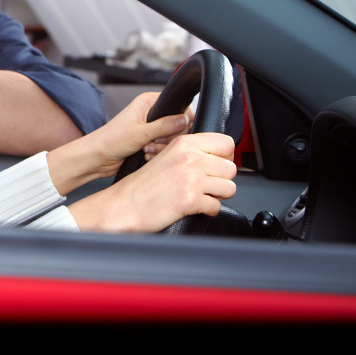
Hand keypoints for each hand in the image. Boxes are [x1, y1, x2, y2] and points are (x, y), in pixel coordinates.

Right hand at [68, 131, 236, 232]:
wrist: (124, 204)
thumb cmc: (143, 184)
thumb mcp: (167, 155)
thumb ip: (192, 152)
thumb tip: (221, 157)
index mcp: (184, 143)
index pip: (226, 143)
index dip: (225, 157)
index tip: (216, 166)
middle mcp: (189, 158)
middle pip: (231, 168)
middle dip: (221, 180)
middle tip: (204, 185)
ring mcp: (190, 178)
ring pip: (229, 188)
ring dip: (216, 196)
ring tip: (198, 196)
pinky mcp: (190, 199)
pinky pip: (216, 207)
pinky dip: (207, 211)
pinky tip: (191, 207)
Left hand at [85, 91, 193, 179]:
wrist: (97, 157)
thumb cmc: (111, 140)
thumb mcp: (142, 132)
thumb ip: (166, 125)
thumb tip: (185, 119)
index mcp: (148, 101)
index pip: (179, 105)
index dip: (181, 120)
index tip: (174, 131)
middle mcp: (150, 112)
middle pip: (178, 124)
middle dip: (169, 137)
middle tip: (155, 142)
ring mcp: (150, 127)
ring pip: (172, 137)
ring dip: (162, 147)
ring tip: (146, 150)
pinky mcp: (148, 140)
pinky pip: (164, 147)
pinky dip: (158, 152)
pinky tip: (147, 155)